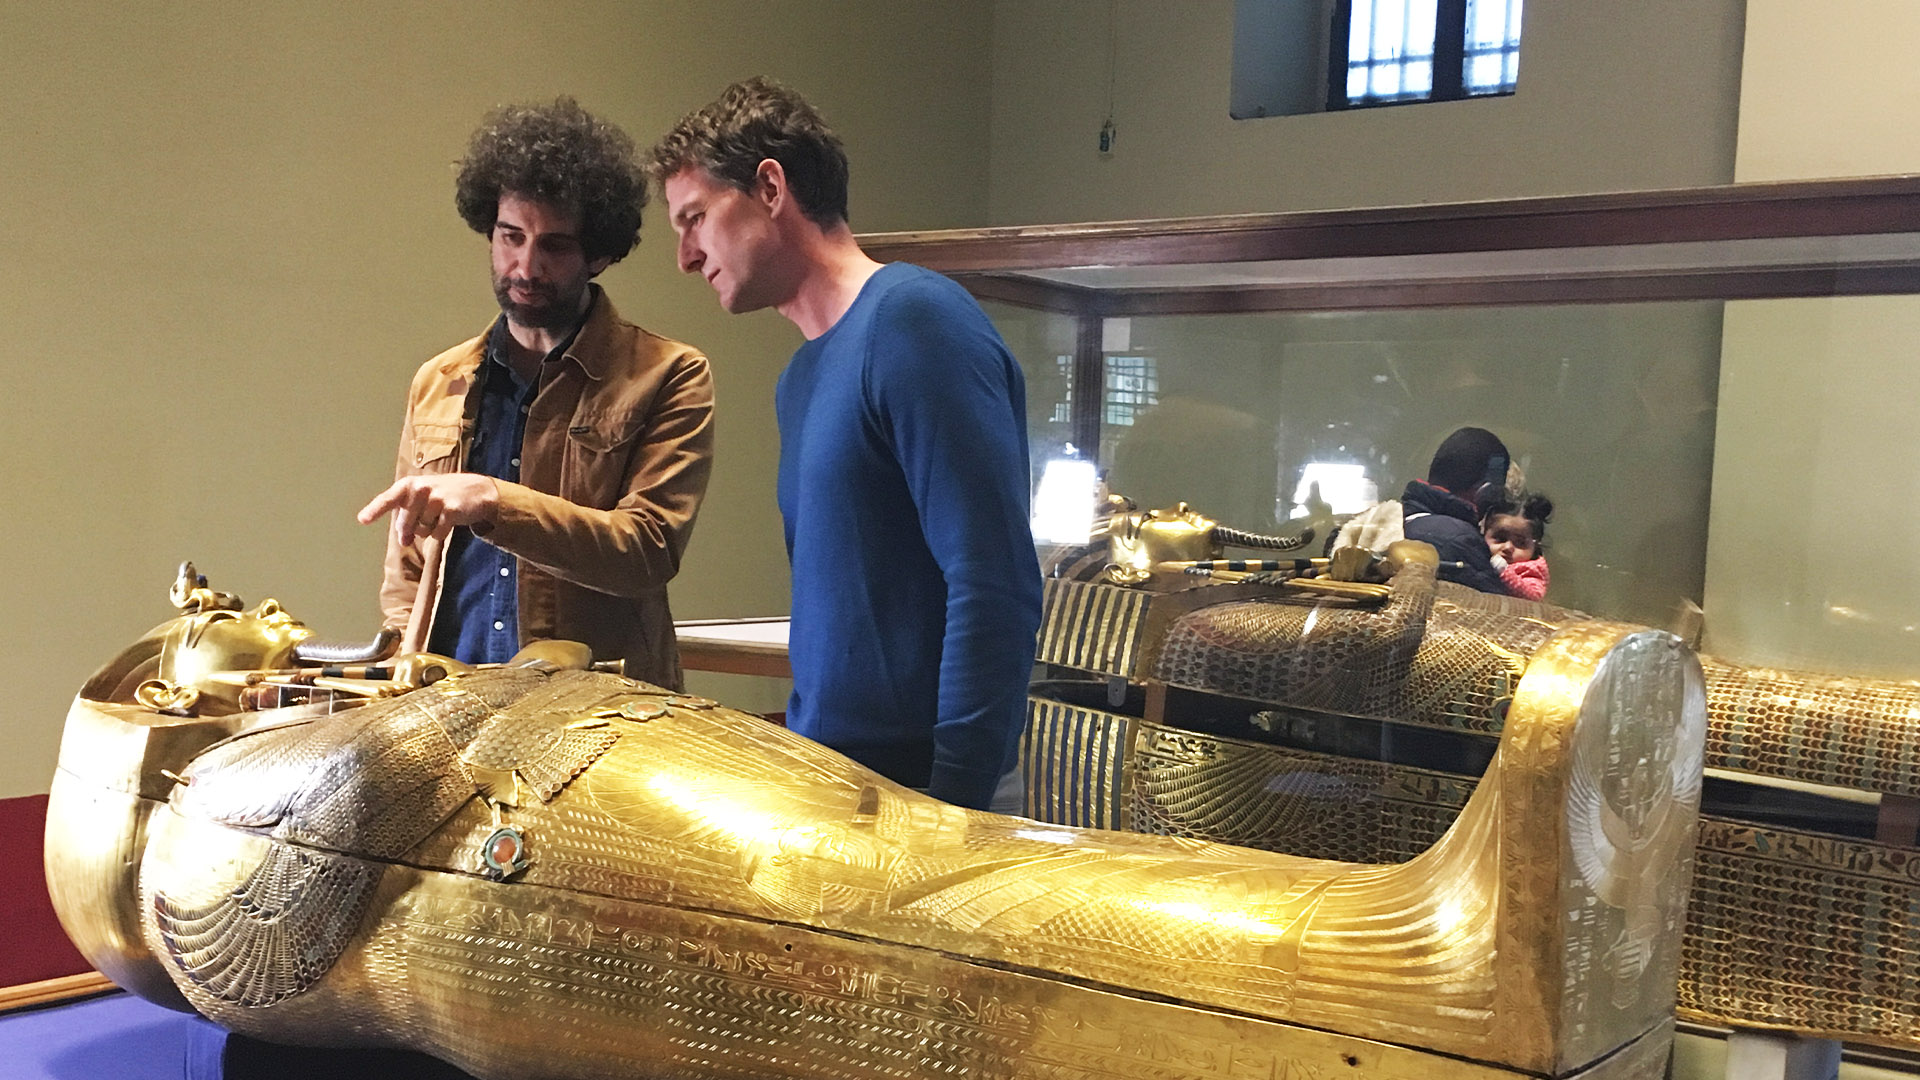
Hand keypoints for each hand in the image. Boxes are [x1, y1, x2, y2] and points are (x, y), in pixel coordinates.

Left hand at [357, 473, 499, 545]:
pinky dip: (441, 533)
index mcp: (409, 484)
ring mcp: (437, 499)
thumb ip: (406, 514)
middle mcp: (421, 489)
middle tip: (412, 532)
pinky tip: (448, 521)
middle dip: (409, 531)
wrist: (477, 490)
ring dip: (429, 529)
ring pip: (422, 530)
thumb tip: (402, 540)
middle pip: (405, 524)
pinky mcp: (451, 510)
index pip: (388, 498)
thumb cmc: (442, 494)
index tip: (363, 520)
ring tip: (438, 517)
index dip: (375, 510)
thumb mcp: (421, 496)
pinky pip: (437, 534)